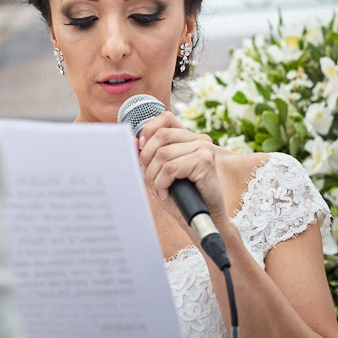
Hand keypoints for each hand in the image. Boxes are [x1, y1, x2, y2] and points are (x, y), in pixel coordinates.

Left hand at [136, 111, 227, 229]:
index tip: (141, 149)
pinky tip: (165, 194)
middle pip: (160, 136)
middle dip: (146, 159)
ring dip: (153, 176)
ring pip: (163, 154)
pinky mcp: (205, 162)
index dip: (148, 131)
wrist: (200, 218)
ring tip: (157, 190)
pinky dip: (162, 183)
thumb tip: (131, 140)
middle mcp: (199, 139)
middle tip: (147, 178)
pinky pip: (171, 168)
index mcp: (188, 138)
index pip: (165, 118)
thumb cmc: (180, 197)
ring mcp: (204, 149)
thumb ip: (146, 156)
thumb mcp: (158, 173)